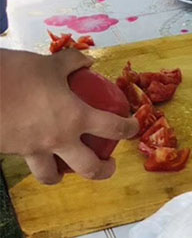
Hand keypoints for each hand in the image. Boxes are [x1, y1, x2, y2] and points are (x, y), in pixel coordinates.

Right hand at [0, 48, 138, 183]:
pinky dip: (35, 160)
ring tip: (66, 170)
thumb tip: (88, 61)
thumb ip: (72, 62)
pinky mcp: (12, 152)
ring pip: (52, 176)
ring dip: (62, 175)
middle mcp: (59, 140)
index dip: (128, 129)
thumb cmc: (16, 74)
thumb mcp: (49, 63)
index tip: (132, 127)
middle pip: (90, 168)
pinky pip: (28, 162)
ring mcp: (34, 150)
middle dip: (105, 170)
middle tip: (110, 165)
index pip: (113, 128)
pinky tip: (34, 150)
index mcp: (76, 117)